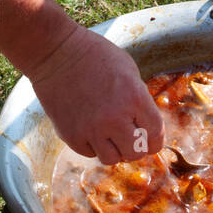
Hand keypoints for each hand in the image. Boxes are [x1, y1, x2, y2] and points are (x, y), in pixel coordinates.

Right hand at [28, 25, 164, 163]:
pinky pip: (89, 153)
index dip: (155, 140)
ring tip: (108, 134)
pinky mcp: (71, 135)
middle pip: (136, 153)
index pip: (156, 135)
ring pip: (112, 159)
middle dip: (135, 146)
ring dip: (114, 149)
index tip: (151, 139)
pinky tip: (89, 127)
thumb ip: (139, 98)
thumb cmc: (94, 55)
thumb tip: (144, 124)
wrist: (56, 53)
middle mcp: (114, 118)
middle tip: (129, 137)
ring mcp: (91, 129)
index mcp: (134, 98)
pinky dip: (92, 145)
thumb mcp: (128, 70)